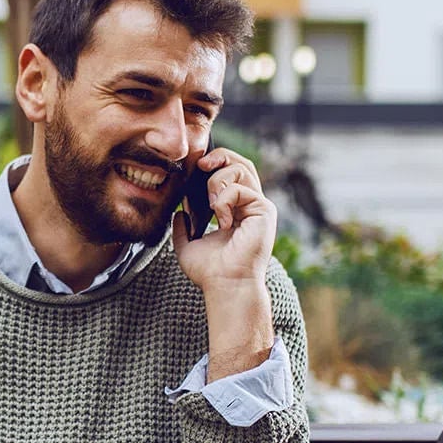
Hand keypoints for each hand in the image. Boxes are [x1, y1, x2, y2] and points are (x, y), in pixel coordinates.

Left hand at [171, 147, 276, 291]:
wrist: (225, 286)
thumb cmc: (210, 272)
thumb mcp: (188, 246)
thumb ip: (182, 229)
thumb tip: (179, 214)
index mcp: (236, 211)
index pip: (231, 174)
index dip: (215, 164)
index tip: (195, 169)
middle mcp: (250, 206)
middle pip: (242, 163)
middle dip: (221, 157)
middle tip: (202, 165)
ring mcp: (259, 207)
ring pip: (243, 169)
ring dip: (220, 180)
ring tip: (210, 203)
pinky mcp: (264, 211)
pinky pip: (242, 189)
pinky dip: (225, 199)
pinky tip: (221, 219)